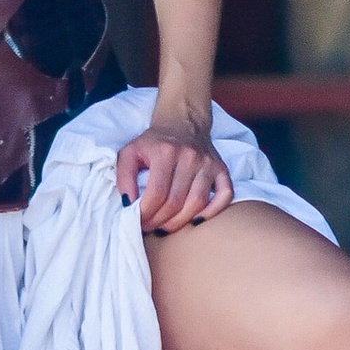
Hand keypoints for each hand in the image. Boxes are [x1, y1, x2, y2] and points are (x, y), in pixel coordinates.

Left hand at [115, 111, 231, 231]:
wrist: (182, 122)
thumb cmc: (154, 142)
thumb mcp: (130, 152)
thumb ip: (124, 177)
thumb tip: (128, 203)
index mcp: (166, 151)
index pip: (157, 192)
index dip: (146, 213)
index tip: (138, 220)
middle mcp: (190, 156)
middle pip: (176, 201)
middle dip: (159, 221)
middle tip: (149, 226)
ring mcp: (208, 163)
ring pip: (198, 202)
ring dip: (180, 222)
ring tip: (165, 227)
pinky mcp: (221, 168)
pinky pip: (225, 194)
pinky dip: (213, 211)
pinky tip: (196, 220)